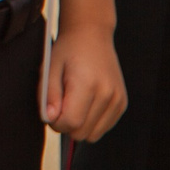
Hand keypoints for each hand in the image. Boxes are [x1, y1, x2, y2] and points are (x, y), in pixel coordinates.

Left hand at [44, 23, 126, 141]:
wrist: (91, 34)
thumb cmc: (68, 50)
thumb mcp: (50, 67)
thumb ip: (48, 95)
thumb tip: (50, 119)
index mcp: (87, 83)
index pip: (71, 123)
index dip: (56, 122)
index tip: (50, 111)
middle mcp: (107, 93)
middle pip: (81, 133)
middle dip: (66, 125)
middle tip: (60, 105)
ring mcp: (117, 100)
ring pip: (93, 135)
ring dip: (79, 125)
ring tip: (73, 102)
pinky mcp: (122, 103)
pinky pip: (103, 128)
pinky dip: (91, 122)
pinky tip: (86, 103)